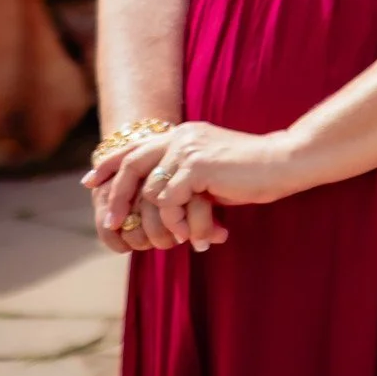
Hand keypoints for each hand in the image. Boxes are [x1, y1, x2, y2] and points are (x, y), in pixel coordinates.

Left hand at [87, 122, 301, 247]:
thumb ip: (184, 177)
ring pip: (151, 193)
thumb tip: (156, 201)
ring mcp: (188, 150)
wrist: (285, 163)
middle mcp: (180, 137)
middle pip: (131, 165)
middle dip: (116, 197)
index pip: (133, 146)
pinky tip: (196, 235)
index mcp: (182, 135)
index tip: (91, 182)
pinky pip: (170, 202)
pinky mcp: (197, 166)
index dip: (109, 165)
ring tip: (178, 240)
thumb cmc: (254, 173)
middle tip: (109, 221)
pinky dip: (179, 223)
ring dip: (162, 223)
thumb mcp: (211, 172)